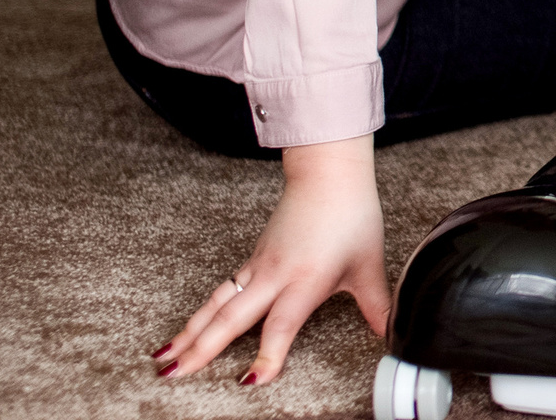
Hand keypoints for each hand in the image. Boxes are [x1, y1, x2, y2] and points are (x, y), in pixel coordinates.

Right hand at [154, 135, 386, 386]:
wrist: (328, 174)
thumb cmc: (351, 215)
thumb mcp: (368, 264)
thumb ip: (377, 305)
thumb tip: (392, 334)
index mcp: (305, 279)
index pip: (282, 325)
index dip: (268, 355)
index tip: (251, 381)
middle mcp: (274, 276)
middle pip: (231, 318)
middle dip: (200, 348)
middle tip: (172, 374)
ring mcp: (258, 266)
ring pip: (217, 304)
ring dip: (189, 331)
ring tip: (162, 357)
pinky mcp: (252, 259)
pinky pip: (221, 290)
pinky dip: (200, 312)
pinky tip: (186, 329)